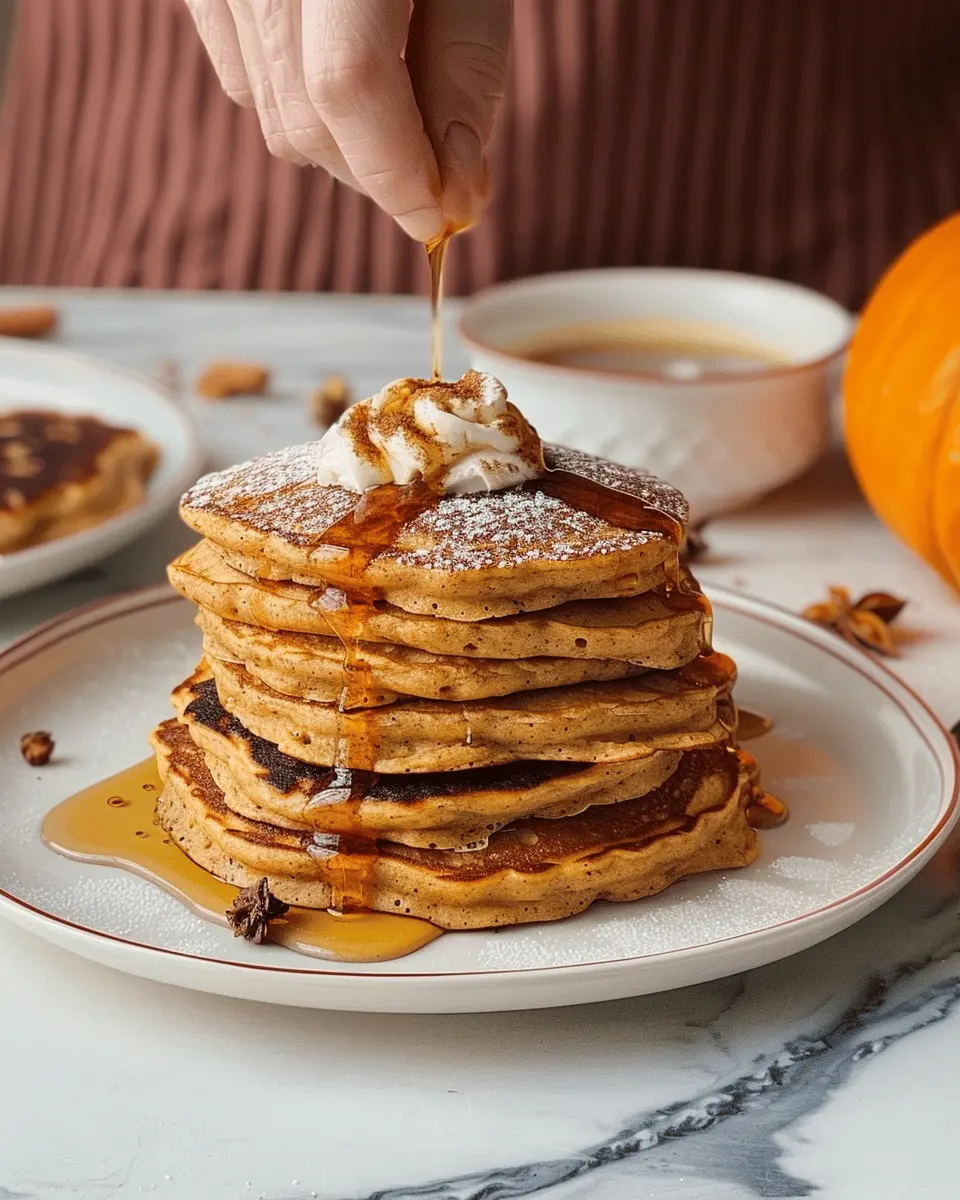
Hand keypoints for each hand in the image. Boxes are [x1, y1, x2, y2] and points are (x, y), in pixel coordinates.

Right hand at [185, 0, 511, 240]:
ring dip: (344, 144)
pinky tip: (343, 69)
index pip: (347, 85)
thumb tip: (455, 193)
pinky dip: (301, 104)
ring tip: (399, 104)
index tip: (442, 220)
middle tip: (438, 168)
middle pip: (307, 118)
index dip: (396, 171)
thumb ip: (468, 73)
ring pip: (273, 114)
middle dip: (380, 171)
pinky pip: (244, 81)